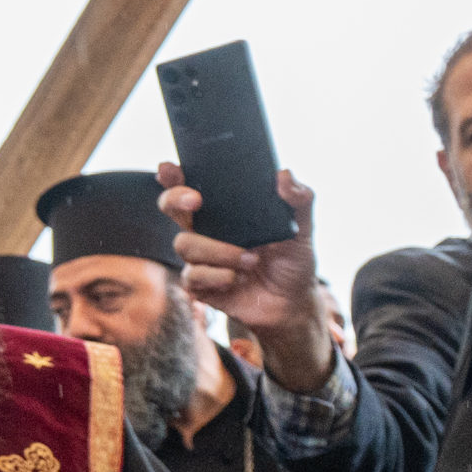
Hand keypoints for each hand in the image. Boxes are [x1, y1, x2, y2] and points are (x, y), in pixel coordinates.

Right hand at [158, 162, 330, 394]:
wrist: (292, 303)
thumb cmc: (293, 261)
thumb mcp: (302, 227)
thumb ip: (299, 199)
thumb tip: (284, 174)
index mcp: (224, 212)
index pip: (191, 186)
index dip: (173, 176)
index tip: (169, 168)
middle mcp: (206, 231)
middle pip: (171, 207)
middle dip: (175, 199)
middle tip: (197, 201)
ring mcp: (200, 258)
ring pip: (185, 244)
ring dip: (220, 251)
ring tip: (251, 259)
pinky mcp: (199, 285)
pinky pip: (192, 275)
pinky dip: (218, 276)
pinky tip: (237, 279)